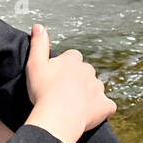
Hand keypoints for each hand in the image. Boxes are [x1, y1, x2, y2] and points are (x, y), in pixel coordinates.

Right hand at [24, 24, 116, 142]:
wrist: (57, 117)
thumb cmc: (43, 92)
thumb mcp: (34, 65)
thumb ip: (38, 44)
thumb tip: (38, 26)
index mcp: (72, 60)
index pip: (72, 57)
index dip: (65, 66)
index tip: (56, 77)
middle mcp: (88, 71)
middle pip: (85, 72)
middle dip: (78, 80)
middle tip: (63, 93)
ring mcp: (98, 89)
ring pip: (96, 88)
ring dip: (89, 94)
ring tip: (74, 106)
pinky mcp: (105, 106)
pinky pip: (107, 106)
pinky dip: (102, 109)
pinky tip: (91, 114)